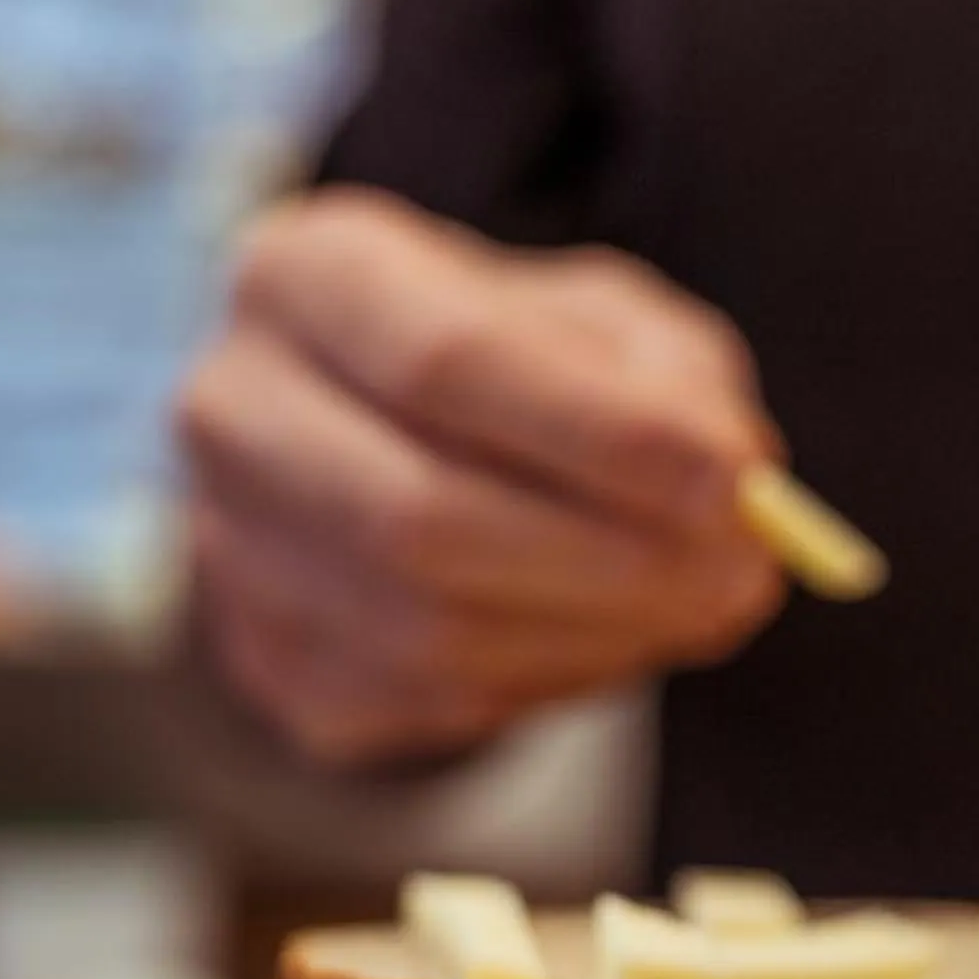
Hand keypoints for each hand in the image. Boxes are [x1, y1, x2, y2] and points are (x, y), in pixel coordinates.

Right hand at [175, 188, 786, 766]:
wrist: (403, 441)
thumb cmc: (527, 366)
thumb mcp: (614, 328)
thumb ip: (679, 390)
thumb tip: (738, 490)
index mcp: (310, 273)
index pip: (448, 360)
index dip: (601, 435)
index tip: (735, 485)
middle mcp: (232, 405)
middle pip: (418, 517)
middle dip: (611, 562)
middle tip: (748, 577)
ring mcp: (230, 547)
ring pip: (428, 632)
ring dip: (602, 634)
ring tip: (703, 601)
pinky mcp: (269, 663)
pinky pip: (431, 705)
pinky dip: (554, 680)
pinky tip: (611, 634)